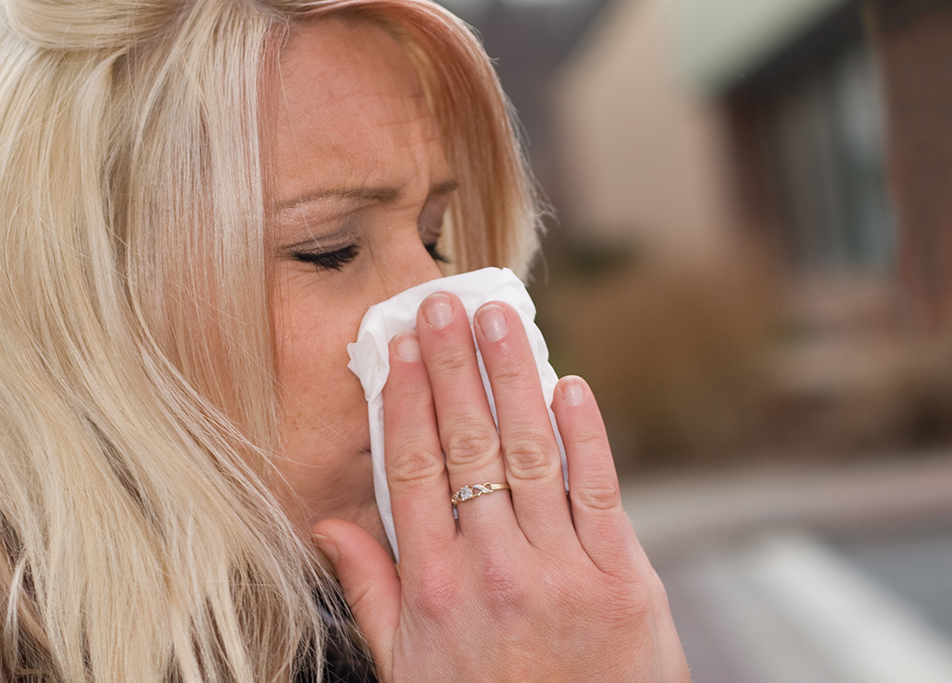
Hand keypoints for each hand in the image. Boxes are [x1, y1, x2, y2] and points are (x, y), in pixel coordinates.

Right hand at [313, 292, 689, 681]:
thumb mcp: (408, 669)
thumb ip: (370, 592)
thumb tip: (327, 524)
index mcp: (435, 589)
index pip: (414, 470)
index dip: (405, 400)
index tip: (400, 347)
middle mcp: (495, 571)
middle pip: (469, 447)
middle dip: (454, 367)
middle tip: (444, 305)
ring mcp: (563, 573)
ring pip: (533, 454)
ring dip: (515, 378)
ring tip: (499, 320)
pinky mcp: (624, 581)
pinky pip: (600, 492)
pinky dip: (586, 434)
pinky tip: (570, 386)